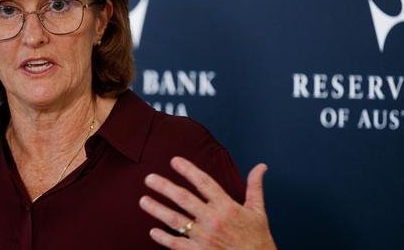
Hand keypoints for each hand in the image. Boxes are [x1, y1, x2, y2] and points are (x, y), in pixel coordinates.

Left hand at [138, 156, 275, 249]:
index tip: (174, 161)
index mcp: (227, 206)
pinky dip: (163, 237)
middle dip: (164, 187)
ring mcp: (204, 237)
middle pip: (183, 198)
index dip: (188, 170)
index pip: (204, 182)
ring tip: (143, 200)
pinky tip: (152, 231)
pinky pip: (176, 244)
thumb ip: (255, 187)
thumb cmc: (257, 238)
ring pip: (175, 220)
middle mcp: (213, 220)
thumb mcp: (257, 211)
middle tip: (149, 178)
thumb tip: (260, 166)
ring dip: (157, 209)